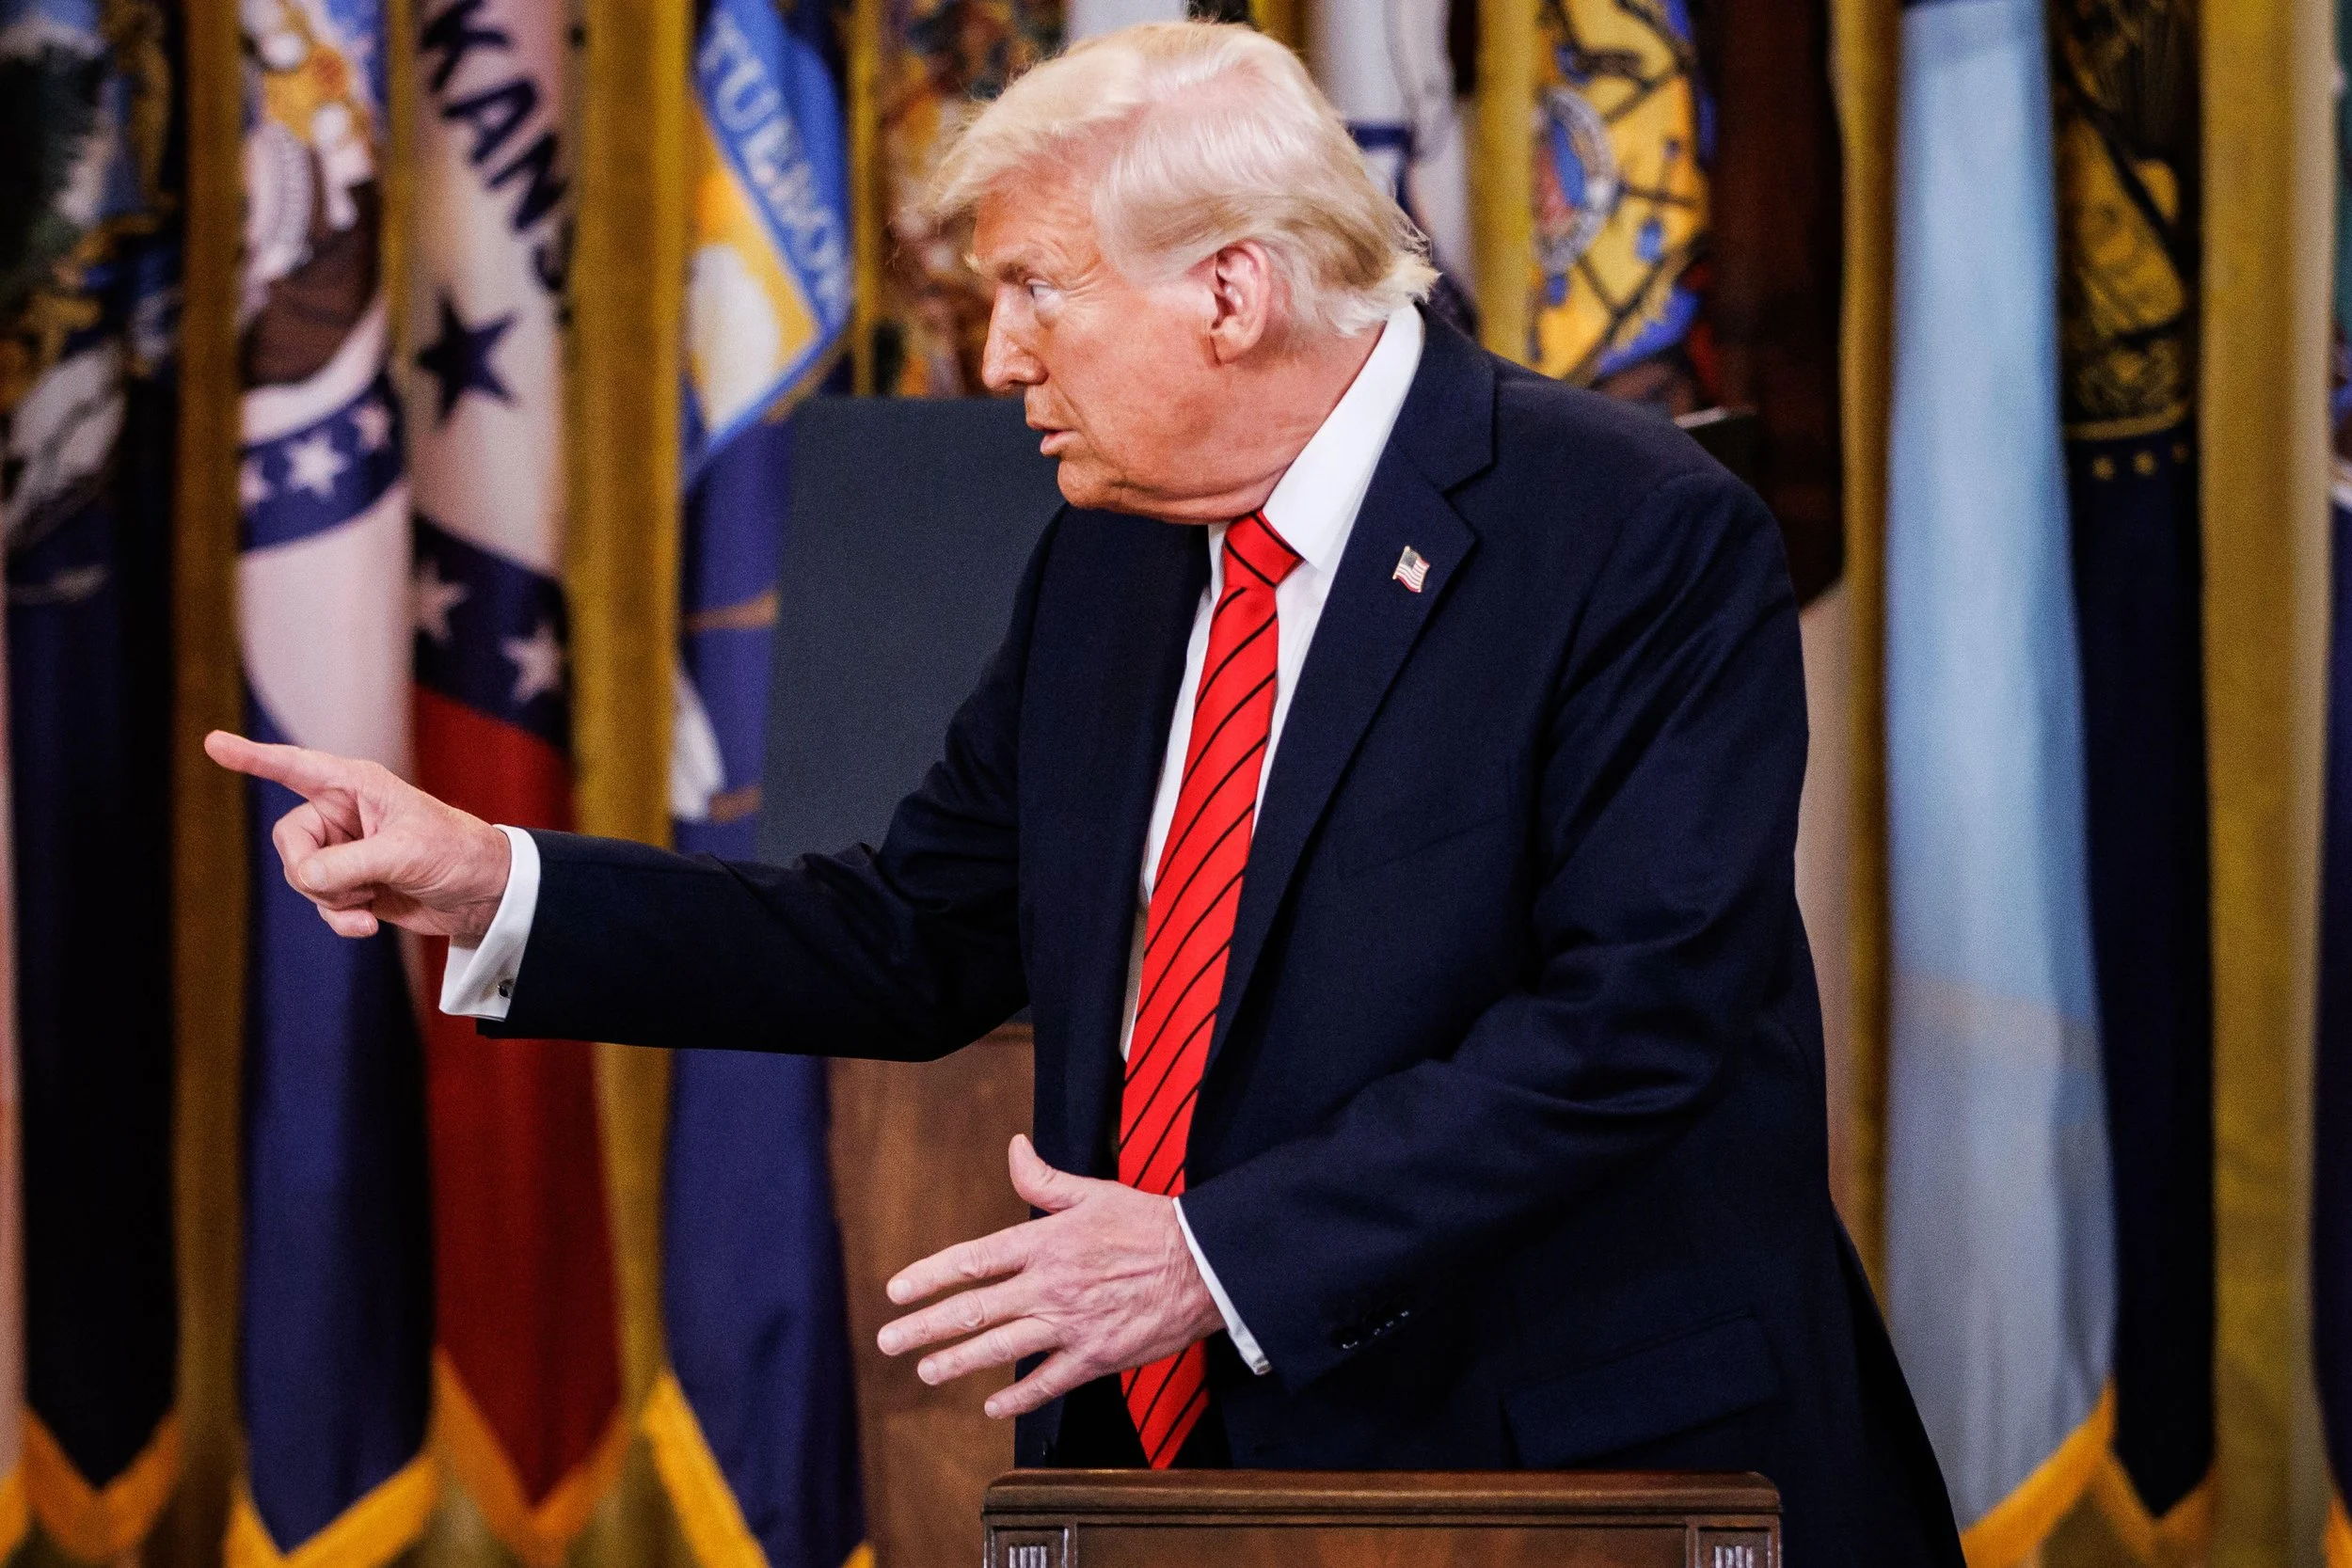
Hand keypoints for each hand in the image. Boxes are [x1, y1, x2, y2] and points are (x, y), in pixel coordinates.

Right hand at [204, 731, 512, 943]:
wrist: (485, 894)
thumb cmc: (456, 853)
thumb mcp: (404, 854)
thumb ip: (348, 864)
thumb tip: (304, 879)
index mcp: (357, 785)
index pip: (294, 767)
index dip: (253, 757)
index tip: (213, 743)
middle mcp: (344, 813)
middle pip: (289, 841)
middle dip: (311, 872)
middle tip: (353, 886)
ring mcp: (345, 850)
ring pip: (302, 876)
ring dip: (331, 898)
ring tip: (372, 901)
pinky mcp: (352, 884)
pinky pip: (321, 902)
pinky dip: (339, 917)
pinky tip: (370, 922)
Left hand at [876, 1135, 1224, 1418]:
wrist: (1204, 1264)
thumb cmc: (1149, 1224)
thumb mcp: (1094, 1192)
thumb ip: (1044, 1178)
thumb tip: (1013, 1146)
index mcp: (1045, 1241)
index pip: (973, 1259)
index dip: (929, 1276)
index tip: (896, 1291)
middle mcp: (1050, 1284)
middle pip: (975, 1308)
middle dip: (926, 1326)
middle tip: (889, 1341)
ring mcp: (1071, 1324)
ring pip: (1002, 1347)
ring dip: (959, 1361)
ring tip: (927, 1371)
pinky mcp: (1097, 1356)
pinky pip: (1049, 1382)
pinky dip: (1018, 1398)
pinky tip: (993, 1406)